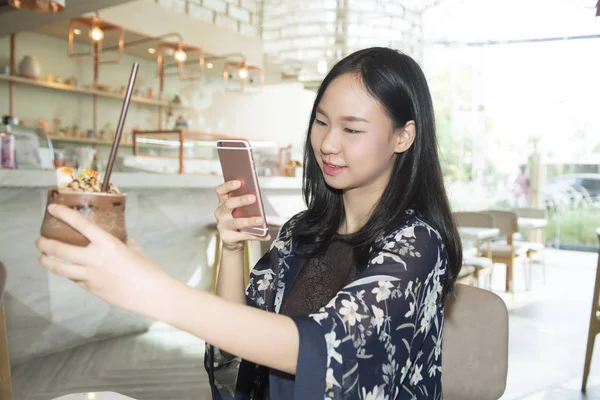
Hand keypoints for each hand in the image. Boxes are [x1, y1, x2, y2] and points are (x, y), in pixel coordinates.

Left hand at [35, 204, 174, 316]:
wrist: (150, 292)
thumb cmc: (147, 268)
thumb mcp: (133, 248)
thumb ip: (120, 241)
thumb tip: (114, 237)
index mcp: (106, 243)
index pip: (79, 224)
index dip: (63, 214)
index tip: (51, 209)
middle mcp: (94, 258)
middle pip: (60, 249)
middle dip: (45, 244)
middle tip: (39, 240)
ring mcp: (90, 275)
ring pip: (59, 268)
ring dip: (46, 261)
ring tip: (42, 257)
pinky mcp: (91, 289)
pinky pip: (74, 279)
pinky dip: (67, 273)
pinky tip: (66, 271)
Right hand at [214, 180, 270, 251]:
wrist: (232, 239)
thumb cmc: (238, 218)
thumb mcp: (239, 208)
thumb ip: (245, 201)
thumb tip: (257, 196)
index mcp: (222, 202)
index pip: (221, 191)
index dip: (228, 186)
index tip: (239, 182)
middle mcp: (220, 212)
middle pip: (228, 204)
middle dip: (241, 200)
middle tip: (253, 198)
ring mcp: (222, 225)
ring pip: (236, 222)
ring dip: (250, 220)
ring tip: (261, 220)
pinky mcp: (227, 237)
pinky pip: (243, 236)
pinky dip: (256, 235)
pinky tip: (265, 235)